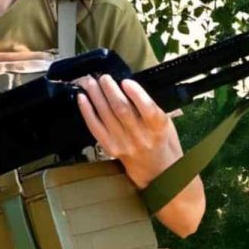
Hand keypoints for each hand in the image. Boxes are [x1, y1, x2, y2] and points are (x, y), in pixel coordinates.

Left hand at [75, 74, 182, 188]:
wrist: (158, 171)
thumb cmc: (163, 142)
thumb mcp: (166, 123)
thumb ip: (150, 107)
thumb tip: (127, 86)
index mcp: (157, 127)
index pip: (146, 107)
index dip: (134, 93)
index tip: (125, 81)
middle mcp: (140, 136)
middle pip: (121, 109)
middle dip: (110, 90)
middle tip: (103, 77)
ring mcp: (123, 143)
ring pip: (106, 115)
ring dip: (96, 96)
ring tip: (90, 82)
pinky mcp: (110, 148)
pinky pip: (95, 127)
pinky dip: (87, 111)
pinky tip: (82, 99)